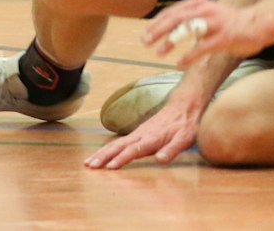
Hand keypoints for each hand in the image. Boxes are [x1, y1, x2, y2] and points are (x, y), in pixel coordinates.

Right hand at [84, 90, 204, 169]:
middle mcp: (141, 135)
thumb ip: (172, 149)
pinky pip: (119, 142)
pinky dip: (107, 149)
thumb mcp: (185, 138)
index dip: (122, 159)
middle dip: (104, 156)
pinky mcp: (137, 133)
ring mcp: (138, 133)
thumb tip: (160, 160)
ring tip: (88, 163)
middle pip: (119, 146)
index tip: (110, 167)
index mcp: (152, 138)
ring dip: (102, 153)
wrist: (185, 105)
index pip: (134, 150)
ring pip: (116, 144)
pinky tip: (100, 155)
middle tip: (90, 166)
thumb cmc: (186, 124)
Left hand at [142, 0, 264, 68]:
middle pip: (176, 18)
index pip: (172, 11)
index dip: (156, 23)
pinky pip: (202, 47)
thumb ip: (190, 17)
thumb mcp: (207, 13)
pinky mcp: (224, 37)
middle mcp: (206, 10)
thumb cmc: (230, 21)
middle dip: (158, 30)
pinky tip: (179, 63)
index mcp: (199, 3)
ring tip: (159, 52)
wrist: (258, 23)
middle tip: (145, 42)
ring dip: (170, 41)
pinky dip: (189, 56)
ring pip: (187, 30)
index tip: (145, 34)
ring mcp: (216, 23)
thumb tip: (167, 26)